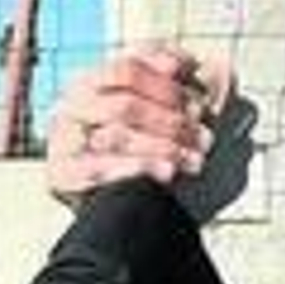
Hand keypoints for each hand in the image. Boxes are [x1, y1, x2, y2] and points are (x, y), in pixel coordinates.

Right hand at [46, 45, 256, 222]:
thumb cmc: (150, 160)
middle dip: (173, 121)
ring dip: (163, 146)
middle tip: (205, 139)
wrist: (123, 217)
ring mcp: (63, 137)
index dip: (168, 82)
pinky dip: (138, 168)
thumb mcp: (179, 123)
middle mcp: (73, 102)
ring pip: (115, 132)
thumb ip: (199, 94)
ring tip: (194, 160)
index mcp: (96, 80)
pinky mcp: (60, 172)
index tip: (200, 99)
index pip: (129, 66)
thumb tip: (224, 68)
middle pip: (126, 101)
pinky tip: (167, 173)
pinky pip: (99, 168)